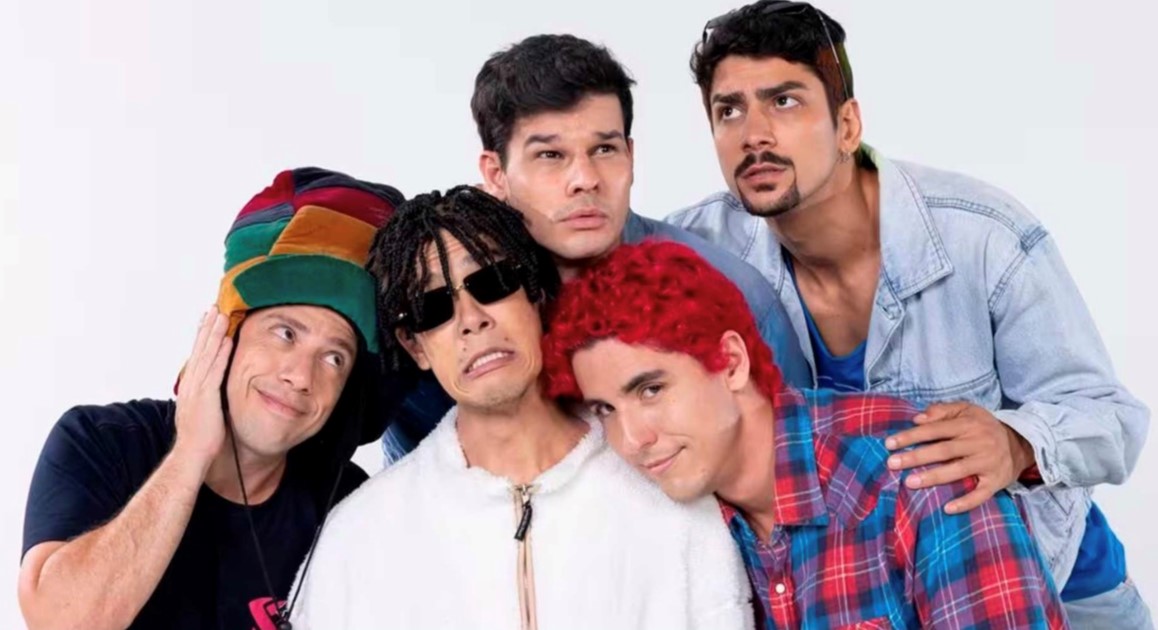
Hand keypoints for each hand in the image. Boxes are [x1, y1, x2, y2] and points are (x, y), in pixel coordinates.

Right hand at [173, 307, 232, 466]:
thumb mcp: (202, 412)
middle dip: (206, 328)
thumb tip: (212, 392)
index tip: (207, 321)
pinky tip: (227, 340)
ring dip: (213, 334)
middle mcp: (191, 384)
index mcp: (190, 387)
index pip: (196, 356)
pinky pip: (215, 370)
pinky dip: (220, 354)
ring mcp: (197, 389)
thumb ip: (206, 399)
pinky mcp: (206, 396)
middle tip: (213, 309)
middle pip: (199, 350)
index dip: (202, 337)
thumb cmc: (200, 439)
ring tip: (221, 316)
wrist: (192, 455)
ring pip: (206, 355)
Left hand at [884, 402, 1034, 513]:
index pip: (935, 430)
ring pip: (958, 471)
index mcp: (968, 424)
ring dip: (933, 477)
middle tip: (892, 464)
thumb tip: (917, 418)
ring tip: (909, 482)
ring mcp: (988, 463)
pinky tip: (947, 508)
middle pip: (943, 451)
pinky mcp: (996, 481)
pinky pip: (981, 494)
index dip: (912, 436)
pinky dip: (965, 502)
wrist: (1019, 444)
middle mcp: (978, 443)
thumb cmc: (983, 427)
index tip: (890, 444)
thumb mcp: (966, 410)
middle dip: (916, 457)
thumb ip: (941, 411)